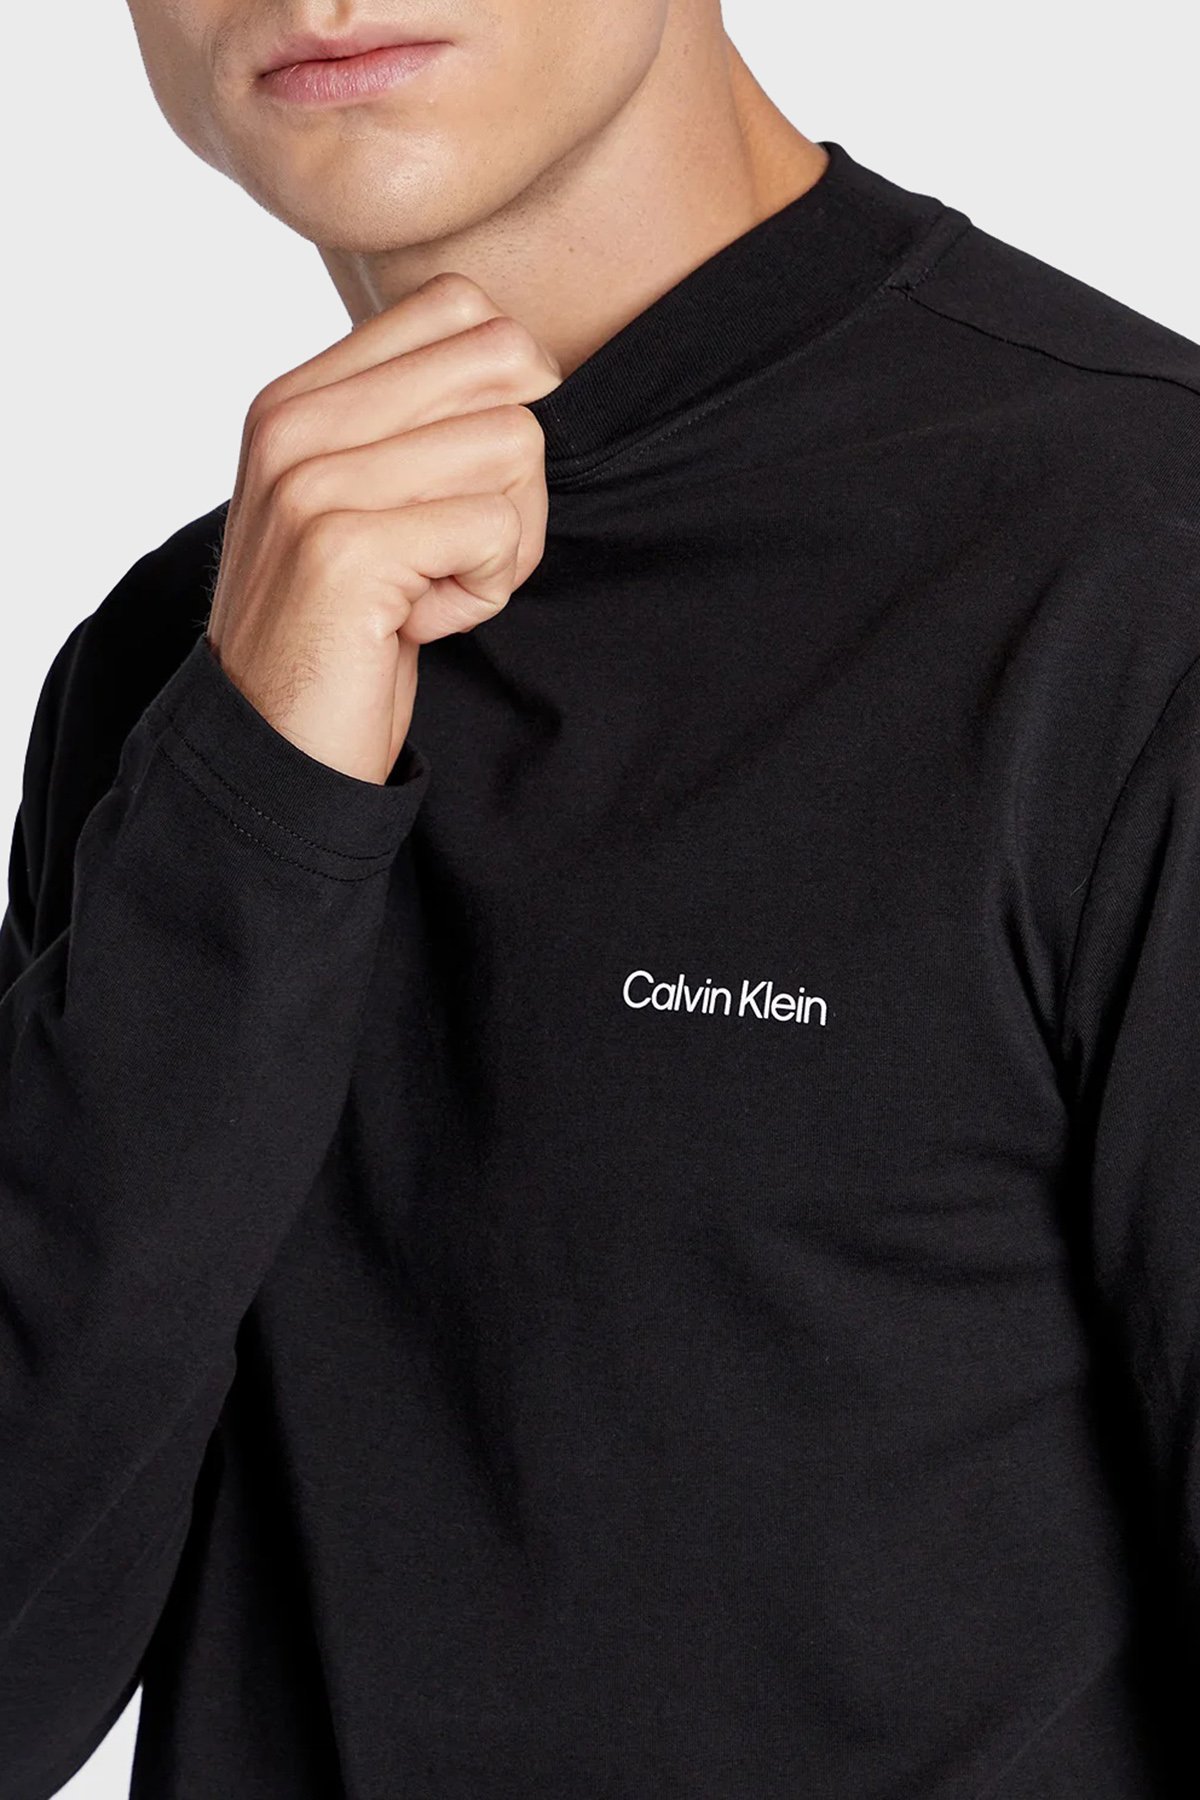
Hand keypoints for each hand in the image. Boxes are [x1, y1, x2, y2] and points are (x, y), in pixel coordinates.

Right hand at [205, 271, 562, 783]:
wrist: (271, 750)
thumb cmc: (341, 634)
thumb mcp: (361, 505)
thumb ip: (414, 424)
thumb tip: (531, 359)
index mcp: (298, 397)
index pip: (456, 304)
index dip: (505, 394)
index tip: (459, 485)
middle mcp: (295, 423)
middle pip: (504, 365)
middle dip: (517, 468)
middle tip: (462, 543)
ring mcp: (312, 481)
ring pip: (514, 442)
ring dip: (505, 540)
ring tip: (433, 589)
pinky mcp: (345, 547)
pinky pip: (497, 526)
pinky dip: (483, 590)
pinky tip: (421, 624)